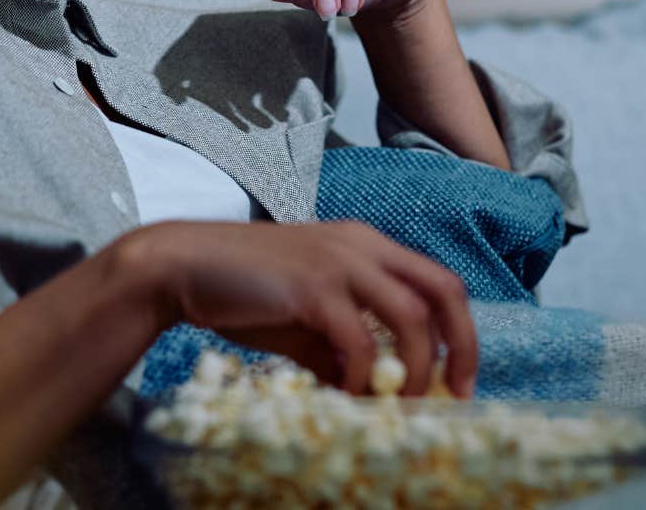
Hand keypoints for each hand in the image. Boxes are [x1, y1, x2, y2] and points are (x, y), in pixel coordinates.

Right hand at [126, 220, 476, 398]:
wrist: (184, 267)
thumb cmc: (242, 290)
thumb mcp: (303, 318)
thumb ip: (339, 346)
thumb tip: (367, 388)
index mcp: (366, 245)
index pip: (436, 281)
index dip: (459, 331)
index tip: (455, 377)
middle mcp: (362, 246)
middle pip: (442, 290)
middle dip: (461, 345)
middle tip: (454, 391)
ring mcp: (339, 262)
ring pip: (411, 316)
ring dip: (414, 367)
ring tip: (398, 400)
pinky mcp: (312, 286)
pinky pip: (359, 338)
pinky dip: (362, 373)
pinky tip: (348, 391)